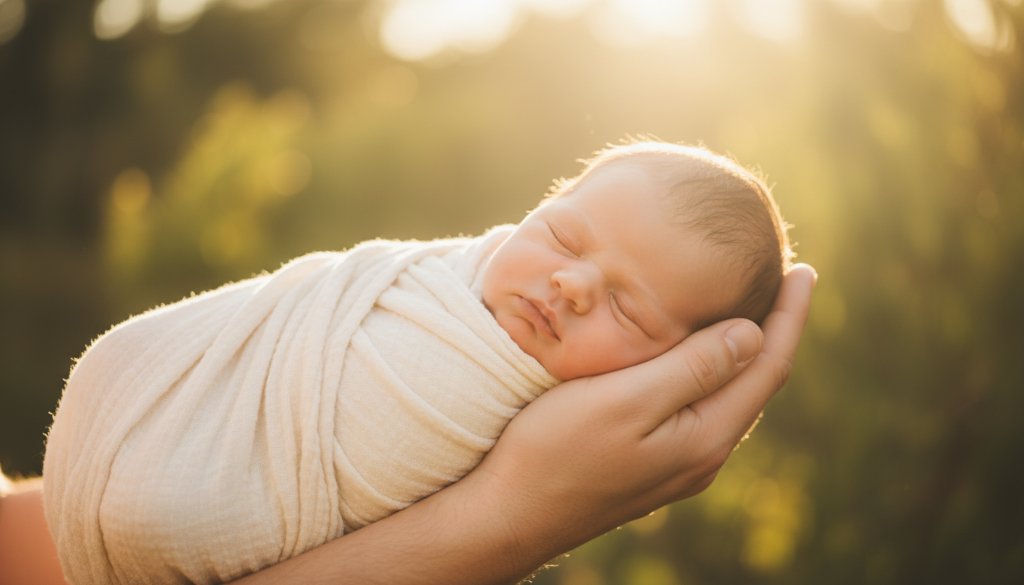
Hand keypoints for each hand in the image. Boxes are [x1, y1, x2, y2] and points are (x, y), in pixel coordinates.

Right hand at [235, 264, 815, 584]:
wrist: (510, 513)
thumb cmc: (557, 449)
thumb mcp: (625, 399)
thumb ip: (691, 368)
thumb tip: (752, 334)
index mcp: (705, 436)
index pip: (767, 366)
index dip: (789, 316)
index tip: (806, 269)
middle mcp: (702, 454)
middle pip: (755, 382)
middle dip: (774, 329)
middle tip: (785, 280)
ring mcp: (677, 462)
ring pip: (727, 395)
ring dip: (745, 349)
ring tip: (751, 308)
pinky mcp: (651, 462)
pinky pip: (701, 406)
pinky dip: (712, 369)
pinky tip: (697, 354)